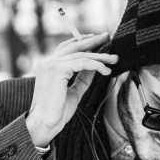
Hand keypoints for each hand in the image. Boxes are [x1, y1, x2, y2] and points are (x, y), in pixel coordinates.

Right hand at [26, 32, 117, 146]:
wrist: (45, 123)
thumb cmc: (57, 111)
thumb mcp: (74, 90)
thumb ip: (82, 78)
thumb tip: (95, 67)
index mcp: (48, 65)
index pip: (67, 47)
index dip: (82, 42)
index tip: (98, 40)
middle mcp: (48, 61)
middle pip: (74, 46)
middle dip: (93, 41)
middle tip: (108, 36)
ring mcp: (51, 64)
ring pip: (81, 54)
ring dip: (100, 57)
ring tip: (114, 60)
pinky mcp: (57, 69)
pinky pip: (82, 63)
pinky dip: (96, 65)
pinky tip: (106, 70)